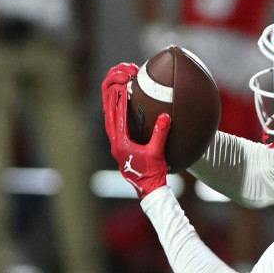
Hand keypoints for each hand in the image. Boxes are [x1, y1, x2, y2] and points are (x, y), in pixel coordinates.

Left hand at [101, 62, 169, 198]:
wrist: (149, 190)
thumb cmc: (153, 173)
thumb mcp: (158, 152)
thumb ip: (160, 134)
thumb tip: (165, 116)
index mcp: (121, 143)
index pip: (118, 117)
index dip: (120, 100)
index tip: (122, 86)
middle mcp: (115, 143)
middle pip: (108, 115)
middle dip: (111, 97)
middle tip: (115, 82)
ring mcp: (116, 146)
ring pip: (109, 120)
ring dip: (111, 104)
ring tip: (115, 90)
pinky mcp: (120, 148)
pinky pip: (114, 126)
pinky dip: (116, 114)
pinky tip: (120, 108)